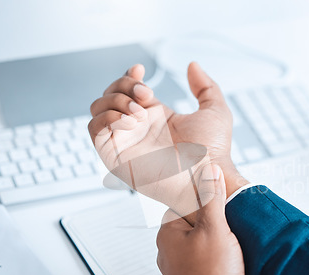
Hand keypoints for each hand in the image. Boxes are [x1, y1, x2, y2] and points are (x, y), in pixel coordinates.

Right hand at [88, 63, 248, 217]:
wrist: (207, 174)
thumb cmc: (214, 151)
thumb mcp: (214, 110)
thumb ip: (205, 86)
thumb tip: (192, 66)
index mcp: (155, 117)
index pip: (127, 90)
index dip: (128, 76)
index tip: (140, 70)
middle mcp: (137, 128)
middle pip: (109, 95)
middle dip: (123, 85)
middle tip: (146, 95)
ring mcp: (126, 141)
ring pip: (98, 109)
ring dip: (115, 101)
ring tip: (139, 112)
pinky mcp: (116, 156)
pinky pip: (95, 130)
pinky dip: (107, 118)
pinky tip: (130, 121)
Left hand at [156, 164, 244, 274]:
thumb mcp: (215, 228)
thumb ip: (212, 197)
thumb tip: (210, 172)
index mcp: (168, 232)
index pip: (185, 202)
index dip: (206, 201)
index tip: (220, 203)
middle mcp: (169, 249)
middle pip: (195, 221)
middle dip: (215, 222)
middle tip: (228, 225)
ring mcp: (180, 265)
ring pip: (202, 241)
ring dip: (219, 240)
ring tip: (231, 244)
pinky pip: (206, 258)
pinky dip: (218, 256)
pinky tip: (230, 258)